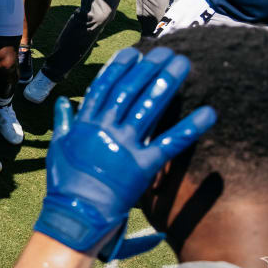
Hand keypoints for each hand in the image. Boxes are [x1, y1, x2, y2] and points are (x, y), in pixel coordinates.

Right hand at [34, 47, 216, 254]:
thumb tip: (64, 102)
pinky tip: (209, 112)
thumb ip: (63, 122)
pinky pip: (170, 144)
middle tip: (168, 51)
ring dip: (168, 83)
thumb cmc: (64, 184)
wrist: (75, 215)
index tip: (135, 53)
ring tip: (184, 64)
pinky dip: (191, 127)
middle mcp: (105, 129)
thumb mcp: (58, 148)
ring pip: (149, 107)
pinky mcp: (142, 166)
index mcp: (86, 124)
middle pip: (130, 90)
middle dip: (149, 68)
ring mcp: (124, 146)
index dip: (120, 68)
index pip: (104, 87)